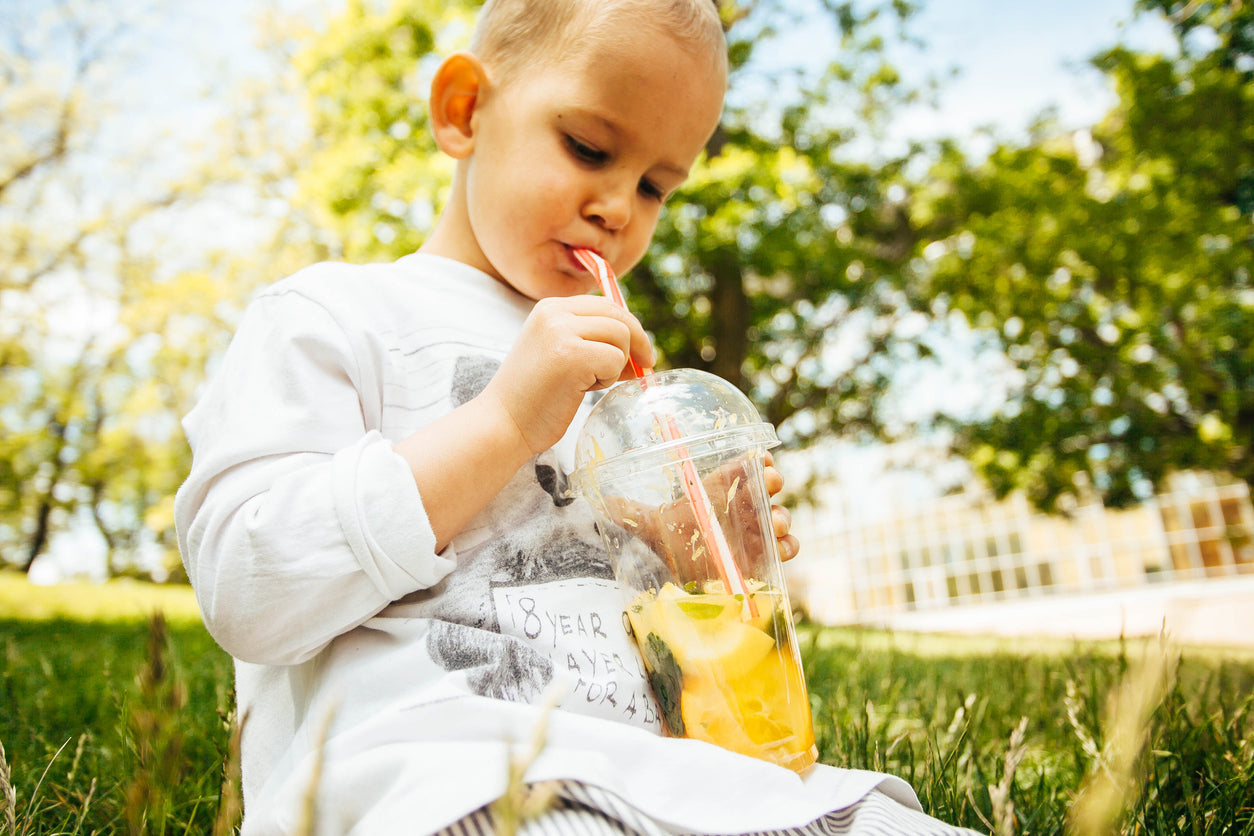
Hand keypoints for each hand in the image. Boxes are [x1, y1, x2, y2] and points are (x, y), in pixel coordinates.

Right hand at [482, 296, 654, 455]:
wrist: (503, 423)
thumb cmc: (533, 396)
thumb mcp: (557, 351)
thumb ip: (588, 338)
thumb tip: (639, 343)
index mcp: (549, 307)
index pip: (605, 304)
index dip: (628, 326)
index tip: (638, 350)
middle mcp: (555, 312)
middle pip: (618, 316)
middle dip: (637, 342)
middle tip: (644, 366)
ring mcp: (561, 332)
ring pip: (621, 336)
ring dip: (616, 364)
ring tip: (589, 382)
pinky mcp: (572, 356)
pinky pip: (616, 360)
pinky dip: (608, 379)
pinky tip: (583, 389)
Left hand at [604, 451, 799, 585]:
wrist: (680, 576)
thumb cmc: (671, 543)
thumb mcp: (650, 526)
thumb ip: (629, 512)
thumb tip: (601, 501)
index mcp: (720, 491)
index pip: (743, 469)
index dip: (755, 461)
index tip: (761, 459)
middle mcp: (741, 508)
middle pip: (765, 490)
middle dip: (772, 485)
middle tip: (769, 484)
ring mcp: (755, 533)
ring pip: (777, 518)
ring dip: (781, 517)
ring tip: (773, 522)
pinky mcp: (764, 558)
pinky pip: (784, 549)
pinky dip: (787, 547)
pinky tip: (780, 549)